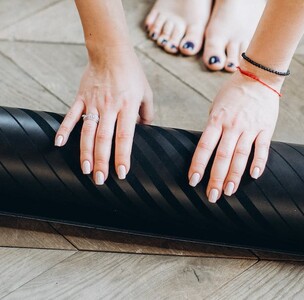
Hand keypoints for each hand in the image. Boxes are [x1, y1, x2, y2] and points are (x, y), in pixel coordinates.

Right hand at [55, 47, 152, 184]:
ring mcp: (93, 103)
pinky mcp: (81, 98)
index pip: (124, 137)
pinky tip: (59, 144)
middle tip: (100, 180)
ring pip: (87, 132)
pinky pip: (71, 116)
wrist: (111, 51)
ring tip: (85, 170)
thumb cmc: (132, 73)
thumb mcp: (146, 92)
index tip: (121, 173)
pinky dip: (64, 129)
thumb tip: (146, 129)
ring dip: (85, 152)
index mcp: (127, 107)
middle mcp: (110, 107)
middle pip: (104, 139)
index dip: (122, 156)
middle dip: (101, 161)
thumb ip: (147, 113)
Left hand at [188, 70, 280, 202]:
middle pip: (222, 156)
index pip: (204, 146)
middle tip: (212, 196)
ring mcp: (249, 127)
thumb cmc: (234, 92)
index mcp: (216, 120)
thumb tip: (207, 147)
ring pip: (240, 156)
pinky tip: (254, 176)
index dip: (198, 165)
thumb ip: (213, 126)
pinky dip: (259, 162)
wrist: (258, 76)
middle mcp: (232, 126)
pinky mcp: (265, 128)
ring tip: (229, 192)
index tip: (193, 181)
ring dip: (234, 176)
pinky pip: (262, 148)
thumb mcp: (216, 106)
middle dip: (216, 178)